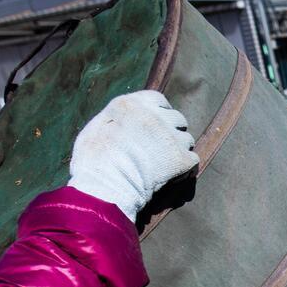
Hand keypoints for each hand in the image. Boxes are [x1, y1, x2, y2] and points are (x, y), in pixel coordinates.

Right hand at [67, 90, 198, 221]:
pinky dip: (184, 167)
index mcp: (131, 104)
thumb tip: (126, 120)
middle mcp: (154, 115)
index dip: (160, 112)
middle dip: (172, 131)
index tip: (157, 125)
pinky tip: (171, 175)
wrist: (106, 186)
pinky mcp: (181, 158)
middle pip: (177, 118)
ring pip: (186, 139)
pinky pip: (192, 159)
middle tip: (161, 148)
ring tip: (162, 164)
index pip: (158, 99)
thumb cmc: (94, 162)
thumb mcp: (96, 128)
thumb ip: (116, 118)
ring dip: (178, 149)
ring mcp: (170, 136)